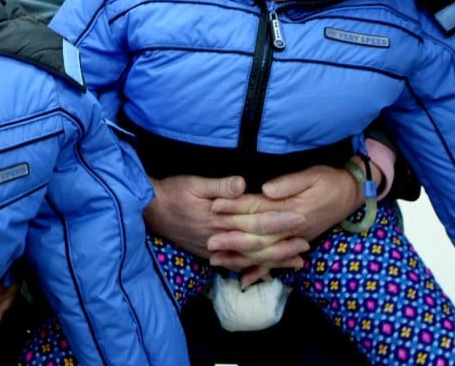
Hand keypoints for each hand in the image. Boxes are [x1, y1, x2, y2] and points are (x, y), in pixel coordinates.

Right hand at [143, 174, 303, 258]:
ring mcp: (212, 249)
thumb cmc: (173, 191)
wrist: (149, 209)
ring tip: (293, 263)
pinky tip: (262, 272)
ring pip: (247, 259)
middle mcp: (219, 238)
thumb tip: (243, 186)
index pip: (256, 223)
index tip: (300, 222)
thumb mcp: (194, 183)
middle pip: (256, 246)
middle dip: (282, 248)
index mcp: (220, 219)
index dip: (279, 223)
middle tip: (305, 248)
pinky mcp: (206, 253)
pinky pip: (232, 265)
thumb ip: (220, 187)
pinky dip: (249, 269)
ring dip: (271, 261)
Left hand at [207, 164, 361, 280]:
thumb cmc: (329, 180)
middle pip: (257, 237)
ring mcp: (294, 240)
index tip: (214, 206)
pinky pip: (276, 262)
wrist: (351, 193)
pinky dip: (260, 271)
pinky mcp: (295, 244)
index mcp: (292, 210)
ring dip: (240, 258)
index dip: (235, 208)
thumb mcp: (312, 175)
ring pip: (264, 253)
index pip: (258, 210)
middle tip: (209, 242)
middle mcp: (292, 229)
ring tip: (217, 261)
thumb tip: (266, 190)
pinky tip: (245, 280)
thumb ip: (289, 183)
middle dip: (232, 239)